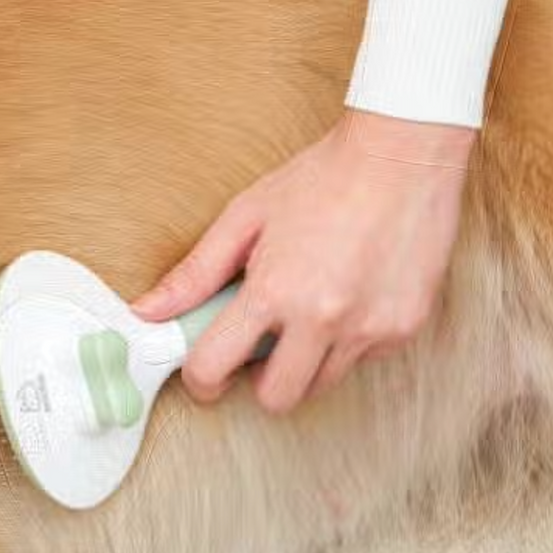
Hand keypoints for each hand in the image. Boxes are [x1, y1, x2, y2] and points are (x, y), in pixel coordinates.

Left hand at [132, 109, 474, 413]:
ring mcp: (369, 328)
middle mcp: (323, 319)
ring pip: (321, 385)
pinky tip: (345, 301)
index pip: (215, 367)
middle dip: (258, 382)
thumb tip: (147, 311)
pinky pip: (363, 360)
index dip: (201, 380)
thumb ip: (194, 274)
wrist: (404, 154)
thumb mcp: (244, 219)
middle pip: (276, 398)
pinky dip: (346, 344)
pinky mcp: (405, 328)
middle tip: (255, 350)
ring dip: (303, 364)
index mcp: (273, 292)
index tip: (204, 375)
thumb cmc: (323, 179)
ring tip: (302, 317)